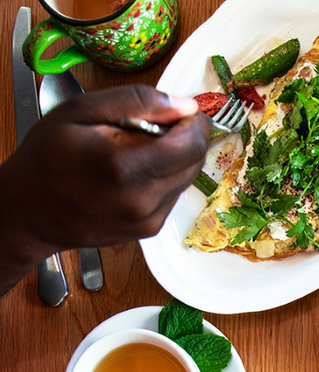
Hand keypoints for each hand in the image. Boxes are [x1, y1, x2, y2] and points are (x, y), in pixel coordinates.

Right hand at [0, 85, 207, 279]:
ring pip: (186, 180)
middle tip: (160, 124)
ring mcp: (149, 218)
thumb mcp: (81, 111)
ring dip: (175, 158)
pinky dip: (164, 178)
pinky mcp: (150, 229)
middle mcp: (144, 199)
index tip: (184, 111)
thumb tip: (183, 105)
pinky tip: (135, 171)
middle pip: (194, 162)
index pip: (191, 144)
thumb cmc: (47, 158)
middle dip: (186, 138)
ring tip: (139, 148)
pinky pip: (172, 195)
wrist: (30, 212)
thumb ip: (136, 102)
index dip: (194, 123)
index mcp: (126, 166)